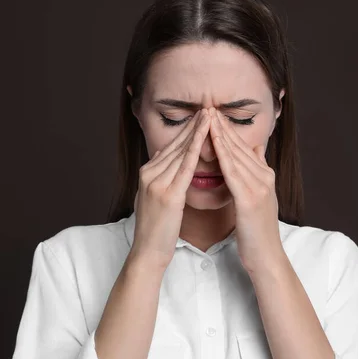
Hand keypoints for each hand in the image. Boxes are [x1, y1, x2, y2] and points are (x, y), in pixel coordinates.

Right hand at [130, 109, 210, 269]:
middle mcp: (149, 174)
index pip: (170, 146)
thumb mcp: (153, 196)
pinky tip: (205, 138)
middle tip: (208, 107)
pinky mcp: (168, 195)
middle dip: (193, 125)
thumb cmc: (156, 228)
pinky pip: (185, 167)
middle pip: (175, 144)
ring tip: (210, 115)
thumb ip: (159, 175)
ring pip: (180, 151)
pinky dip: (195, 150)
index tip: (200, 116)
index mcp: (147, 174)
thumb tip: (164, 155)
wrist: (148, 252)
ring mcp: (157, 183)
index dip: (186, 130)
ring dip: (197, 132)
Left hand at [209, 107, 283, 272]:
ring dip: (220, 134)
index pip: (243, 147)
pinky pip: (232, 171)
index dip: (228, 130)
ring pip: (236, 154)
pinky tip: (211, 142)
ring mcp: (258, 186)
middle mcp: (264, 177)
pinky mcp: (249, 198)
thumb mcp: (258, 198)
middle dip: (222, 126)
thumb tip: (255, 151)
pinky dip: (222, 154)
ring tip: (208, 116)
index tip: (213, 114)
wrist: (266, 256)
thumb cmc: (256, 231)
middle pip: (240, 146)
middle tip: (208, 107)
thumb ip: (256, 174)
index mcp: (264, 176)